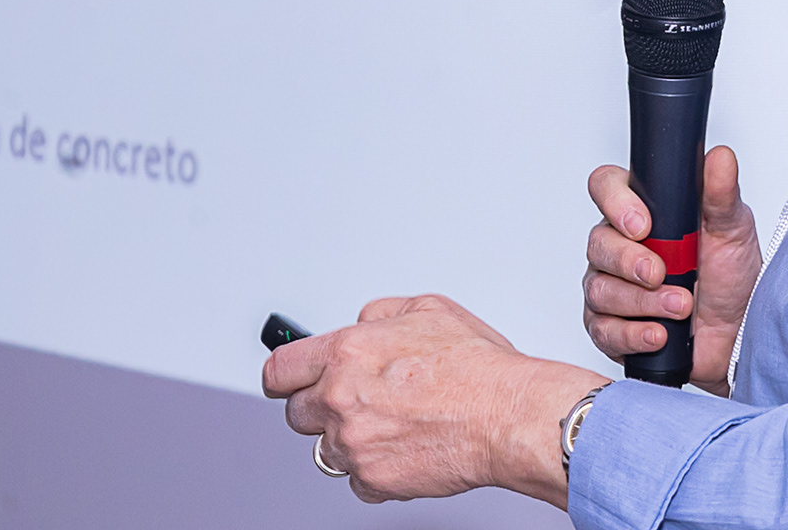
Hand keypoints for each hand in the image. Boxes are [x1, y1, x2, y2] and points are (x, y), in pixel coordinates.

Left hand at [262, 294, 605, 508]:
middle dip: (323, 407)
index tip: (292, 381)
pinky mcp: (371, 479)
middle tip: (360, 401)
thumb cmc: (477, 366)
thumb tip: (361, 323)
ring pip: (326, 450)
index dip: (286, 376)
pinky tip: (406, 447)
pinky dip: (375, 469)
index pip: (280, 371)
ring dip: (351, 439)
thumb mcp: (428, 309)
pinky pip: (356, 480)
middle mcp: (340, 398)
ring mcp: (353, 443)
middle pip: (297, 414)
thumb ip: (380, 314)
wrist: (507, 416)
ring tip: (395, 424)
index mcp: (346, 352)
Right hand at [583, 145, 761, 395]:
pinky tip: (659, 333)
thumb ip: (721, 194)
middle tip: (661, 272)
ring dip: (643, 301)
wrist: (738, 333)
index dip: (615, 202)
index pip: (606, 187)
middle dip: (630, 261)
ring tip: (681, 306)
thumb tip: (720, 157)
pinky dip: (633, 333)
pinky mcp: (612, 328)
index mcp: (642, 211)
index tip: (643, 224)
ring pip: (600, 288)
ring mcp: (611, 287)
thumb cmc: (731, 277)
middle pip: (598, 242)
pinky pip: (603, 330)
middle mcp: (620, 246)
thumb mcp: (733, 229)